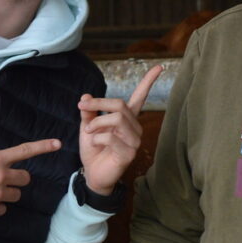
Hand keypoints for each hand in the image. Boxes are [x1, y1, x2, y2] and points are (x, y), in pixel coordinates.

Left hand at [78, 64, 162, 194]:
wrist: (92, 174)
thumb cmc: (93, 150)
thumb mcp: (87, 127)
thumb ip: (88, 112)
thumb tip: (86, 95)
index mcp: (126, 119)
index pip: (140, 97)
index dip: (149, 82)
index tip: (160, 67)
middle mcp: (134, 128)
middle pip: (120, 105)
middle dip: (99, 103)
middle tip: (81, 106)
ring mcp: (134, 141)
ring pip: (117, 119)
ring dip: (97, 123)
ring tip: (88, 131)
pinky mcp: (129, 153)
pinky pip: (111, 137)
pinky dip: (97, 138)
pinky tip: (95, 144)